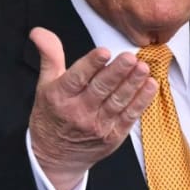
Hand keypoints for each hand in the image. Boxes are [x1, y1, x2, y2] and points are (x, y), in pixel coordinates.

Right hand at [27, 27, 157, 189]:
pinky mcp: (113, 136)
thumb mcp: (45, 85)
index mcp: (60, 97)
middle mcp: (79, 112)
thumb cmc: (52, 116)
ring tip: (143, 68)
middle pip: (101, 89)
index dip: (91, 64)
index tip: (104, 51)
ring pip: (118, 101)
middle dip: (117, 72)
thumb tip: (39, 31)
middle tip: (131, 57)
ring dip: (133, 84)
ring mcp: (98, 125)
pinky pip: (129, 116)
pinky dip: (141, 101)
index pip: (77, 78)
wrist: (55, 158)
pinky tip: (150, 86)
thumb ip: (49, 56)